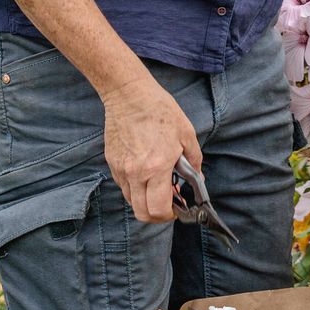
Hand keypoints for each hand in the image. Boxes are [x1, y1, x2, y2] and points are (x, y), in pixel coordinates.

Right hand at [102, 72, 201, 223]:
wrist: (128, 94)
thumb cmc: (159, 110)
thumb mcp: (186, 134)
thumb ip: (194, 162)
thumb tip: (198, 180)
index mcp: (156, 167)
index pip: (159, 209)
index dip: (170, 215)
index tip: (178, 208)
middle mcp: (135, 173)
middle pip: (142, 213)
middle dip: (157, 215)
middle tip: (168, 204)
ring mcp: (121, 169)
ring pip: (131, 201)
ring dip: (145, 201)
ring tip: (157, 186)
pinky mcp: (112, 163)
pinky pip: (123, 186)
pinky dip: (135, 188)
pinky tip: (145, 173)